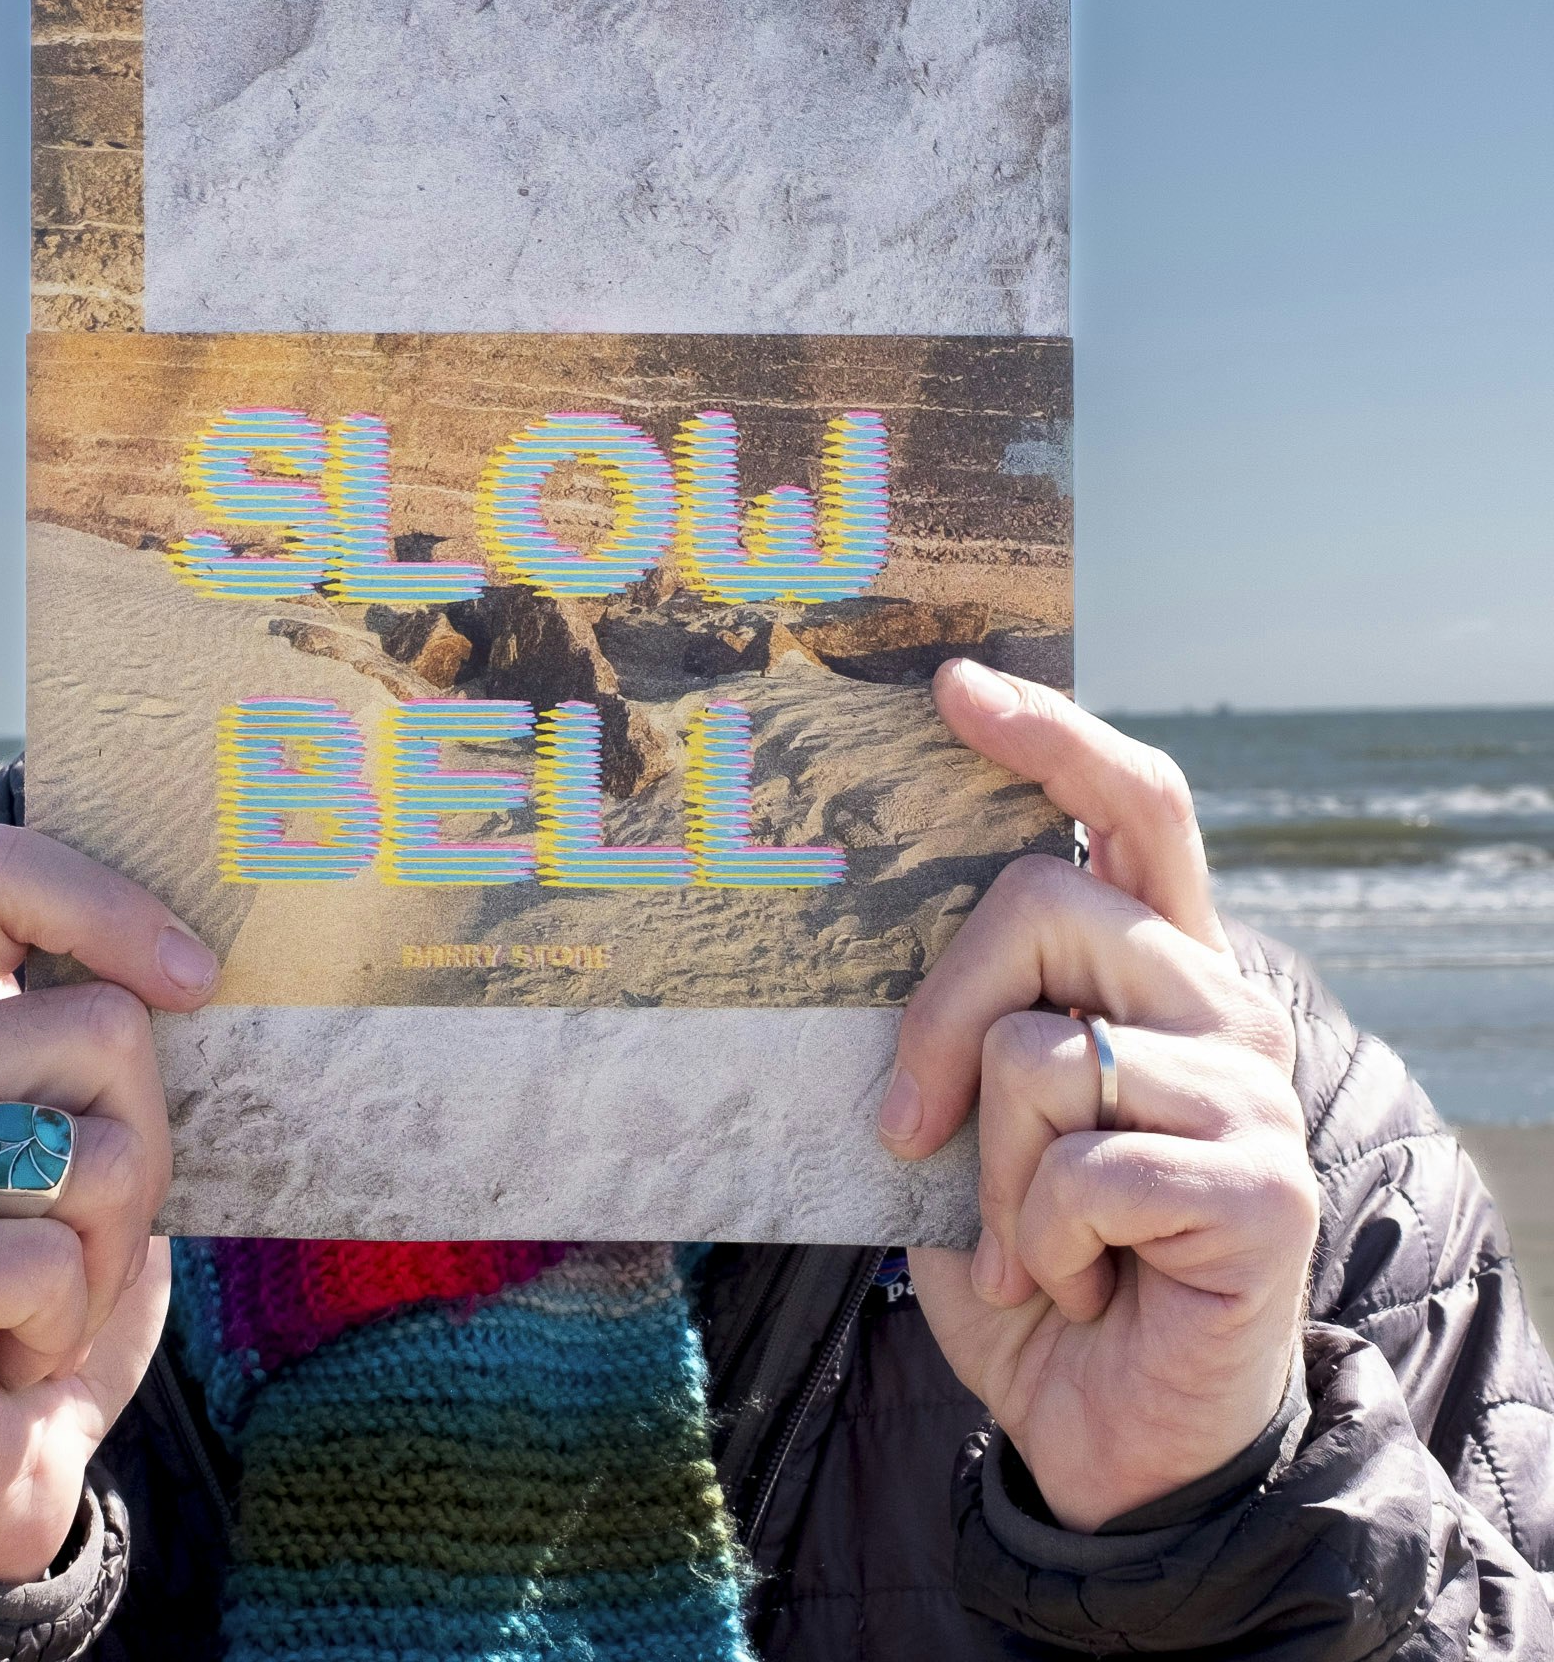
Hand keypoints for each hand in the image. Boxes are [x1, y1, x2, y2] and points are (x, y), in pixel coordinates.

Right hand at [0, 826, 215, 1581]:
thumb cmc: (50, 1273)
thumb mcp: (97, 1132)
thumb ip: (111, 1044)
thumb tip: (199, 960)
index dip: (107, 904)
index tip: (196, 981)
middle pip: (104, 1030)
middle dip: (146, 1149)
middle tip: (83, 1230)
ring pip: (90, 1155)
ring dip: (108, 1249)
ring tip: (37, 1291)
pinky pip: (44, 1262)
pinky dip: (65, 1319)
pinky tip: (2, 1346)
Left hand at [881, 661, 1316, 1531]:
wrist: (1104, 1425)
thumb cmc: (1029, 1255)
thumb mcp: (967, 1120)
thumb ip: (959, 1021)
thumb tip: (851, 922)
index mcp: (1151, 968)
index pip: (1131, 807)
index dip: (1053, 737)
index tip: (957, 687)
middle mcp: (1216, 1003)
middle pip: (1043, 898)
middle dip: (936, 1013)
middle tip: (907, 1126)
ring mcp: (1251, 1089)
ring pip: (1040, 1048)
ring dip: (991, 1170)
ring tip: (1031, 1242)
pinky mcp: (1261, 1184)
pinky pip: (1082, 1162)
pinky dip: (1034, 1240)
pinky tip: (1072, 1283)